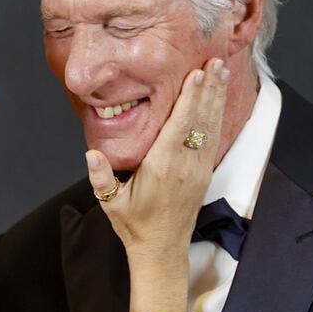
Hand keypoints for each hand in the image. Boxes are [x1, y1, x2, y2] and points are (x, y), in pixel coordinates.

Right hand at [86, 58, 228, 259]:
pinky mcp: (203, 173)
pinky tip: (218, 99)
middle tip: (216, 61)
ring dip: (216, 97)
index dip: (190, 99)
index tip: (197, 75)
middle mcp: (184, 166)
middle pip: (200, 119)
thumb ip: (101, 177)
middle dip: (208, 88)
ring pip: (210, 126)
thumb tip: (91, 154)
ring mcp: (197, 169)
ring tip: (221, 70)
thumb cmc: (135, 225)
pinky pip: (213, 138)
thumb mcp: (111, 203)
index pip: (179, 126)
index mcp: (162, 168)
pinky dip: (216, 115)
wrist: (162, 250)